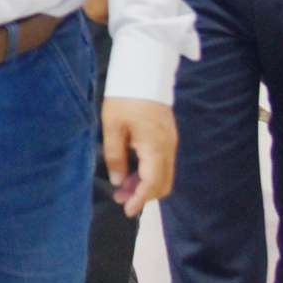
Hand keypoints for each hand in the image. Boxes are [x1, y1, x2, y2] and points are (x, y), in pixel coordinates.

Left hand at [101, 97, 176, 213]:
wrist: (144, 72)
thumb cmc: (125, 98)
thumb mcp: (112, 127)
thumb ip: (115, 156)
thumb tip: (119, 181)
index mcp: (155, 147)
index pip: (152, 183)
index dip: (140, 199)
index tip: (127, 210)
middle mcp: (168, 147)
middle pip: (163, 183)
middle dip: (143, 195)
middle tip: (120, 198)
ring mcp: (170, 142)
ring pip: (164, 174)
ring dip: (146, 185)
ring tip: (122, 186)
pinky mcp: (168, 137)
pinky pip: (163, 163)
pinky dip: (149, 173)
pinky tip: (132, 171)